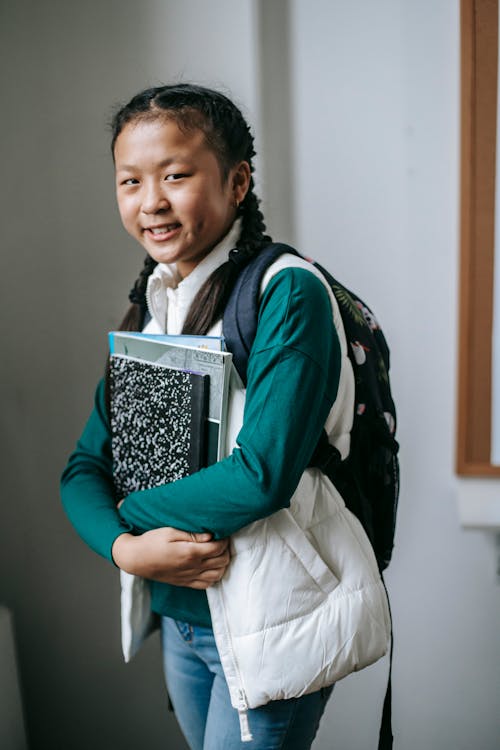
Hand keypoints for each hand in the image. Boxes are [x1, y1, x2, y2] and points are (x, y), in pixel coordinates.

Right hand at [111, 528, 229, 588]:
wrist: (136, 559)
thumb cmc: (152, 542)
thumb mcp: (170, 531)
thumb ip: (192, 534)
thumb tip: (211, 535)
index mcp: (190, 553)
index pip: (218, 548)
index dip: (224, 539)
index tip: (222, 533)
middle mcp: (192, 567)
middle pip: (222, 561)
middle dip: (226, 550)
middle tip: (220, 541)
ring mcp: (189, 577)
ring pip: (218, 575)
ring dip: (222, 564)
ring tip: (217, 553)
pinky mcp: (185, 583)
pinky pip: (206, 584)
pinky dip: (214, 576)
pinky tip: (210, 567)